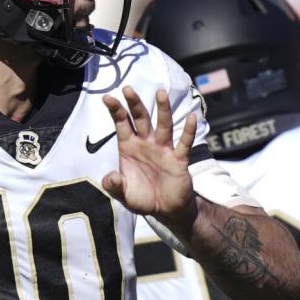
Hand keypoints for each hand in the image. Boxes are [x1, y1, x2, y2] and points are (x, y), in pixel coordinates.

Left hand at [101, 87, 197, 227]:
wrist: (165, 211)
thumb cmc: (142, 198)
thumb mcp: (123, 195)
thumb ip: (114, 186)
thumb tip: (110, 177)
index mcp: (129, 148)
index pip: (122, 124)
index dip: (116, 111)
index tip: (107, 97)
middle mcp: (146, 144)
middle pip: (141, 119)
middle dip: (135, 104)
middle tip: (128, 89)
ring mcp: (163, 150)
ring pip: (163, 125)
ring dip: (162, 110)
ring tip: (161, 93)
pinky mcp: (178, 159)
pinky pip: (184, 143)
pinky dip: (188, 131)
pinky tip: (192, 117)